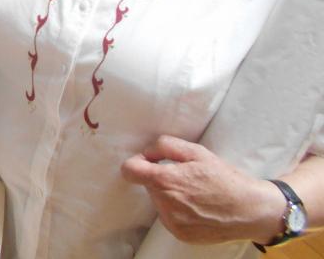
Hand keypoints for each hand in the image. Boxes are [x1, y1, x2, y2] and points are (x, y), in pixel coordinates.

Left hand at [121, 135, 283, 243]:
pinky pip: (168, 216)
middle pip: (147, 185)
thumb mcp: (197, 152)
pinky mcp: (180, 234)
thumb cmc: (224, 178)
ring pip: (158, 201)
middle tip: (186, 176)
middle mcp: (165, 204)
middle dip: (160, 178)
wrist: (251, 210)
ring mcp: (172, 222)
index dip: (137, 163)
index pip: (130, 171)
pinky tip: (197, 207)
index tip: (149, 162)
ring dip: (169, 195)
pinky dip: (177, 210)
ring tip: (195, 192)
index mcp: (165, 181)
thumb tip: (147, 152)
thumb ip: (166, 145)